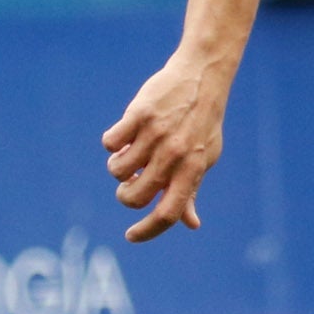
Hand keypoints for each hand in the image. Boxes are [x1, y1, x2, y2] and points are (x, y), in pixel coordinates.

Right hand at [105, 50, 232, 241]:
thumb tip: (191, 224)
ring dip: (117, 167)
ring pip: (117, 170)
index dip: (147, 231)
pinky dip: (112, 143)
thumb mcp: (203, 158)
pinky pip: (110, 143)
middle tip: (131, 181)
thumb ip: (191, 190)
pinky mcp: (139, 115)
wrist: (201, 78)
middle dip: (125, 195)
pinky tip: (124, 134)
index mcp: (191, 171)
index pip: (168, 214)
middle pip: (134, 197)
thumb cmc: (202, 124)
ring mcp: (155, 135)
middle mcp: (174, 156)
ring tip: (129, 152)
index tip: (131, 235)